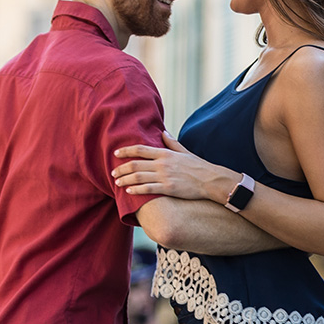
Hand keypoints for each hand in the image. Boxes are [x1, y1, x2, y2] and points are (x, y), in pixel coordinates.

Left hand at [113, 135, 233, 201]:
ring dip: (125, 179)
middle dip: (121, 169)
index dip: (126, 151)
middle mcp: (162, 164)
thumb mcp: (184, 151)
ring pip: (138, 177)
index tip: (115, 153)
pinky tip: (128, 191)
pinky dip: (136, 190)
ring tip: (117, 182)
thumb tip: (163, 132)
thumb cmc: (198, 166)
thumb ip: (171, 142)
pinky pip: (148, 189)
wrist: (211, 179)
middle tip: (112, 173)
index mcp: (165, 153)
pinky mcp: (168, 188)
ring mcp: (165, 176)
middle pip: (135, 164)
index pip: (140, 149)